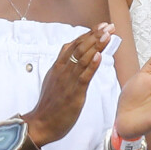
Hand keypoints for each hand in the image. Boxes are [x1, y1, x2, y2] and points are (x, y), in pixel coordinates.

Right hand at [24, 23, 114, 145]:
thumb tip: (70, 55)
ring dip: (96, 45)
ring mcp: (68, 80)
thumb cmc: (49, 105)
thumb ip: (62, 67)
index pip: (73, 45)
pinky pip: (84, 76)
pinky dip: (93, 65)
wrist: (41, 123)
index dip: (88, 35)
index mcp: (58, 66)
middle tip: (109, 26)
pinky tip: (100, 56)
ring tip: (107, 35)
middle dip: (95, 35)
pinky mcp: (74, 93)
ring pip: (83, 58)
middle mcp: (62, 70)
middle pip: (80, 47)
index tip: (100, 26)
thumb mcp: (53, 80)